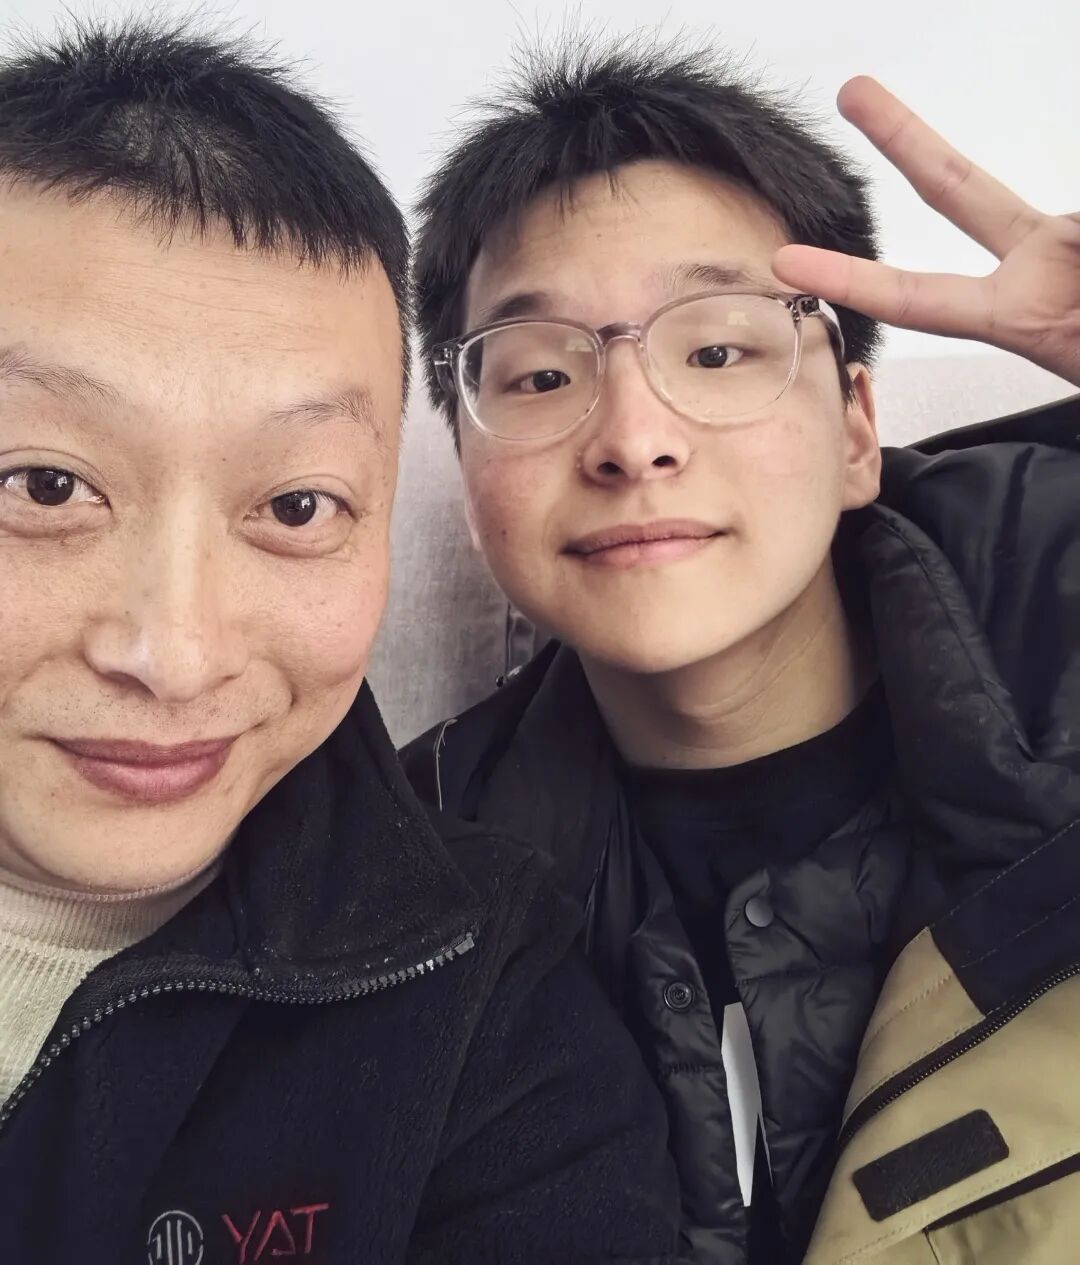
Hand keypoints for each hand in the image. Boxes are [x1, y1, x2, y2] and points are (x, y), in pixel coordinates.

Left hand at [773, 77, 1079, 387]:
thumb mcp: (1079, 344)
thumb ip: (1072, 255)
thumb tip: (1071, 233)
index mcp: (1018, 312)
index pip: (916, 295)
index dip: (849, 278)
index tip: (783, 262)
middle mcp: (1040, 262)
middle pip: (959, 188)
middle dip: (905, 138)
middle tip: (850, 90)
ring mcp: (1074, 236)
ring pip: (1068, 219)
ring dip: (1073, 249)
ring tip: (1076, 293)